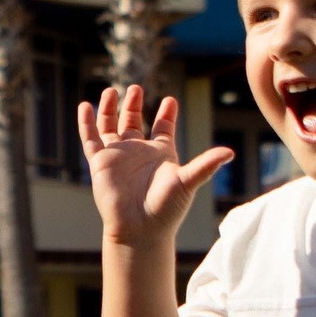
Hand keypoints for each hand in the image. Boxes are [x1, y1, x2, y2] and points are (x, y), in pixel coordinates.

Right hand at [80, 86, 231, 250]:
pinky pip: (91, 139)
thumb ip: (206, 165)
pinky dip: (87, 122)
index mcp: (160, 153)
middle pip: (134, 122)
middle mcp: (138, 152)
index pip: (163, 127)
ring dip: (110, 109)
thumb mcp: (188, 181)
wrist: (140, 228)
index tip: (170, 101)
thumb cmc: (166, 208)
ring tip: (112, 91)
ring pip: (110, 126)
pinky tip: (86, 106)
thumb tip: (230, 153)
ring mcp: (118, 156)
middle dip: (134, 105)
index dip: (166, 114)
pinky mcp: (100, 162)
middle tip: (137, 88)